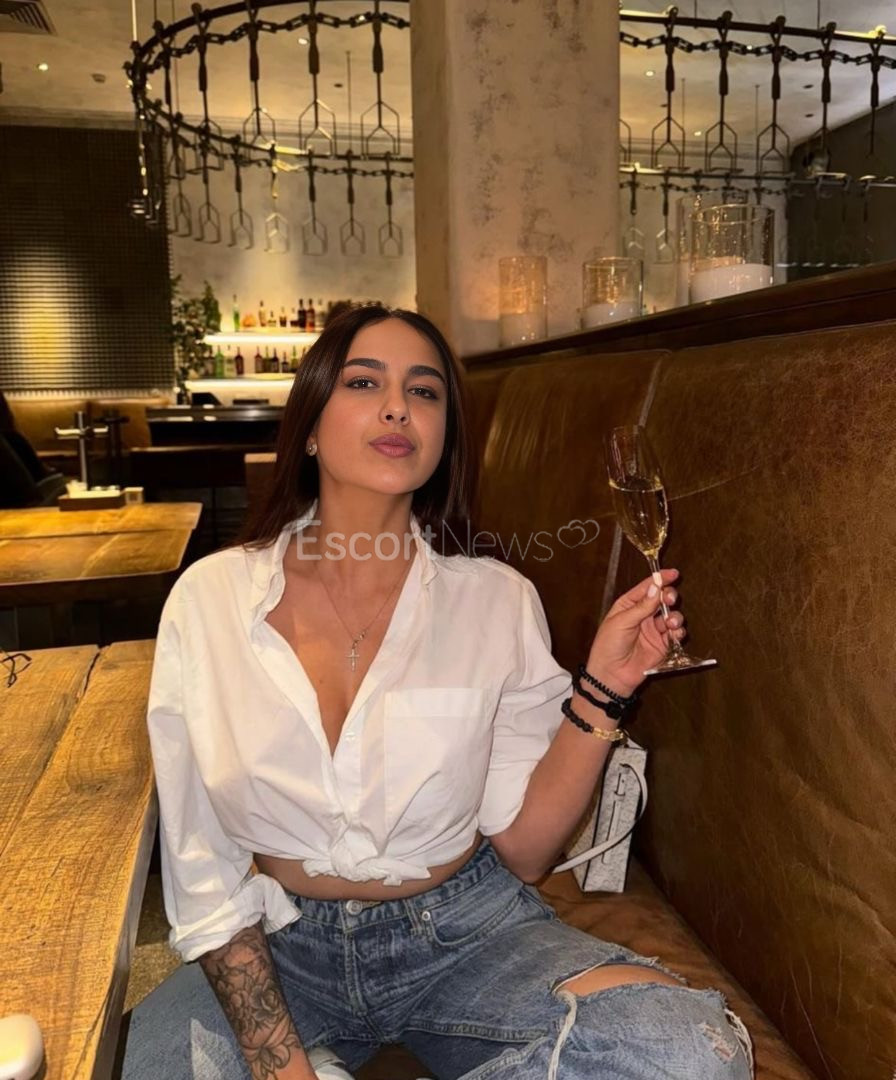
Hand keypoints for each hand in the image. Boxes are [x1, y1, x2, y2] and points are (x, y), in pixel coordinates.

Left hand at [585, 569, 684, 696]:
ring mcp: (654, 630)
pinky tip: (674, 633)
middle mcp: (643, 615)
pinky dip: (678, 631)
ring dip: (675, 616)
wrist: (611, 675)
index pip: (647, 588)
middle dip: (669, 596)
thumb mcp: (621, 622)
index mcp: (629, 605)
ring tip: (670, 622)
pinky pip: (675, 634)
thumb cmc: (608, 646)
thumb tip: (656, 587)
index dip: (660, 579)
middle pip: (662, 599)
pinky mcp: (662, 645)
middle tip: (670, 599)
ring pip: (672, 615)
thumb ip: (641, 606)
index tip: (673, 573)